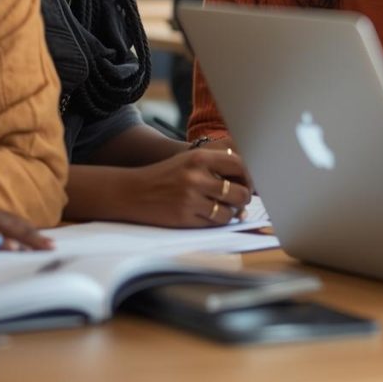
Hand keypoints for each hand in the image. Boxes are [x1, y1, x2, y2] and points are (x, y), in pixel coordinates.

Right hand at [127, 149, 251, 227]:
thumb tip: (247, 180)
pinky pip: (213, 224)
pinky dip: (217, 222)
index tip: (249, 183)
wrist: (132, 191)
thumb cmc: (165, 175)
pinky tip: (212, 216)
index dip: (250, 176)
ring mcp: (190, 199)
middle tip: (241, 200)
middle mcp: (196, 177)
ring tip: (225, 209)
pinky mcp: (184, 218)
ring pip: (229, 211)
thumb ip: (216, 164)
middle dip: (243, 198)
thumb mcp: (189, 160)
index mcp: (199, 158)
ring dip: (231, 213)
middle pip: (239, 191)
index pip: (239, 164)